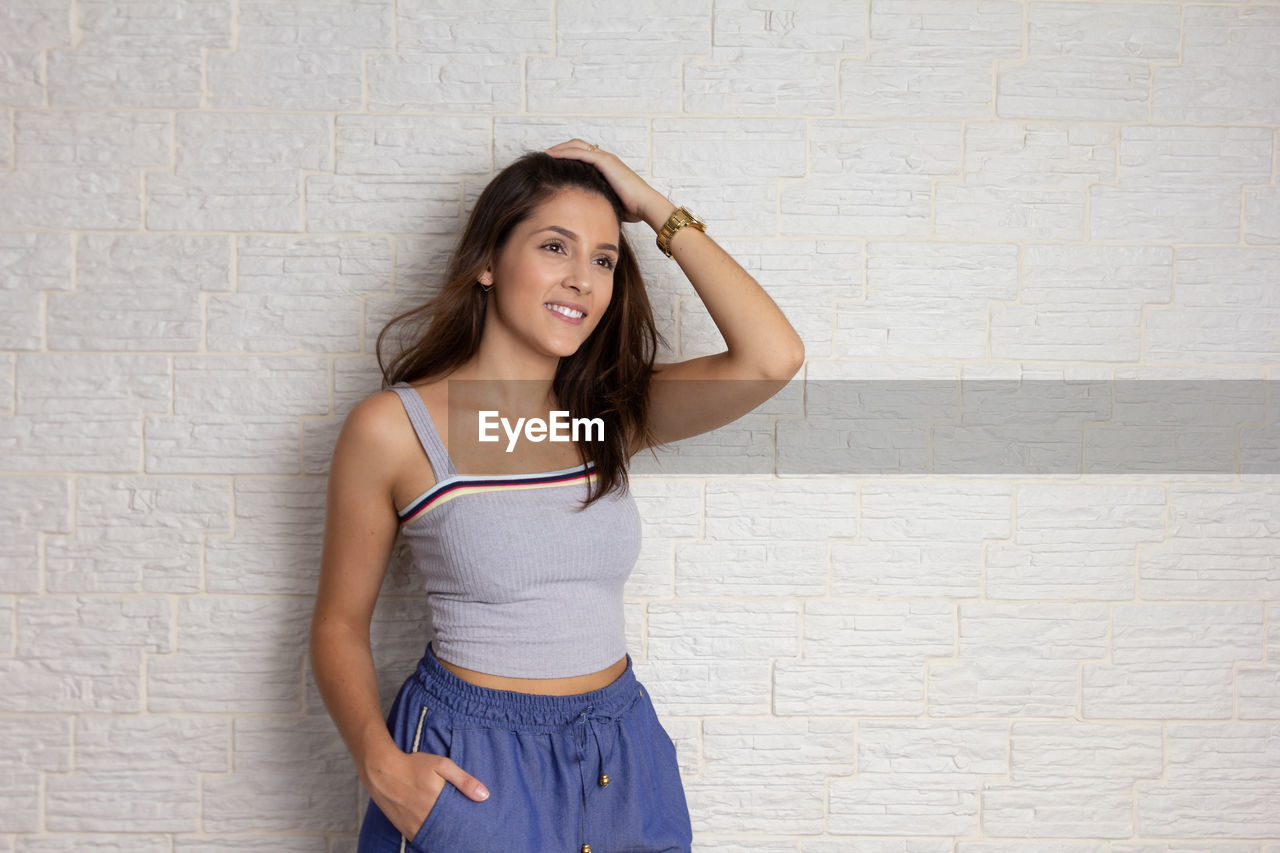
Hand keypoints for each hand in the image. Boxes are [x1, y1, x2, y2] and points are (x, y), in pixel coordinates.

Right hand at [366, 750, 488, 838]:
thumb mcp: (442, 765)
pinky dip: (430, 838)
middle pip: (449, 833)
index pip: (460, 823)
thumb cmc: (413, 765)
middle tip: (468, 833)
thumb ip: (464, 781)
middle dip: (458, 833)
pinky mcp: (404, 829)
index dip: (469, 827)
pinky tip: (437, 834)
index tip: (478, 828)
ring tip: (454, 834)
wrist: (381, 770)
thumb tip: (484, 796)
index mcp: (437, 803)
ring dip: (445, 837)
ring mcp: (413, 826)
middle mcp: (425, 818)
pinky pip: (421, 839)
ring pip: (435, 839)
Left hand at [544, 138, 675, 228]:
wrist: (646, 206)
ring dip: (559, 148)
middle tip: (546, 155)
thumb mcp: (610, 202)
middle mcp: (606, 159)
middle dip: (561, 148)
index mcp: (608, 167)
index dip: (568, 156)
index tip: (554, 163)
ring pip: (576, 146)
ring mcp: (606, 158)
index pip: (584, 154)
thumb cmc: (633, 209)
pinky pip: (580, 153)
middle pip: (578, 146)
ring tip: (545, 153)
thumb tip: (588, 212)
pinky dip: (564, 152)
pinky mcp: (605, 161)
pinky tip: (551, 155)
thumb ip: (599, 200)